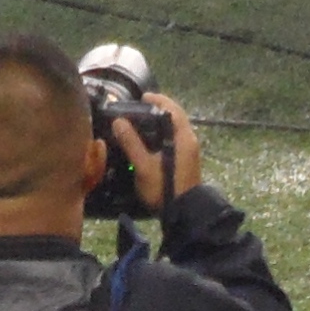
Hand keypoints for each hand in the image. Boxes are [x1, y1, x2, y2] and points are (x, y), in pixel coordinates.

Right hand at [115, 91, 203, 211]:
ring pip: (175, 129)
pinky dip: (163, 134)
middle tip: (138, 109)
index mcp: (184, 137)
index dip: (158, 100)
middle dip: (158, 110)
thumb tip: (119, 121)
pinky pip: (175, 139)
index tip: (143, 97)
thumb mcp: (144, 166)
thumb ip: (132, 143)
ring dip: (160, 123)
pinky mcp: (187, 160)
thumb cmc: (164, 188)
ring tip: (140, 123)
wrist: (183, 213)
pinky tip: (149, 142)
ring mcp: (190, 151)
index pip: (173, 109)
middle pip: (175, 117)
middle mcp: (190, 140)